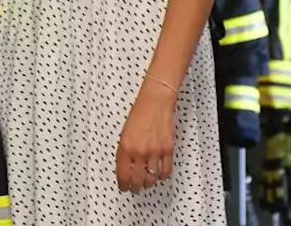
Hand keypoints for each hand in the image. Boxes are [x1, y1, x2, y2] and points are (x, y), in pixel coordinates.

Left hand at [115, 77, 177, 192]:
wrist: (155, 101)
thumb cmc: (140, 113)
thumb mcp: (124, 133)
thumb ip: (125, 151)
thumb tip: (126, 168)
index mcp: (125, 147)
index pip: (122, 174)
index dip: (123, 184)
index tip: (124, 187)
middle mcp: (139, 151)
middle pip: (137, 180)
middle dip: (136, 187)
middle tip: (135, 189)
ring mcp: (154, 151)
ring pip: (151, 178)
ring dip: (149, 183)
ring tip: (147, 183)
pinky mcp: (168, 149)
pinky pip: (166, 171)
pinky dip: (162, 176)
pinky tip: (159, 174)